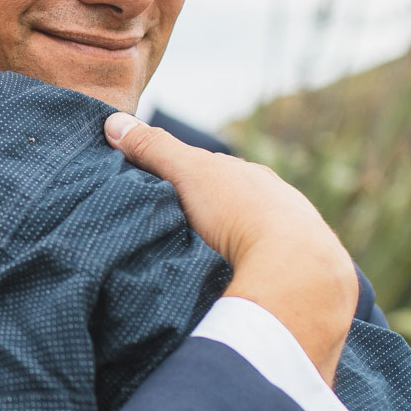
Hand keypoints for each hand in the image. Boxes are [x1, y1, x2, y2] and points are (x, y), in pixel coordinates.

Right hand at [105, 113, 355, 380]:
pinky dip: (245, 275)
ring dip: (227, 251)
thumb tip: (114, 122)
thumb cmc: (239, 212)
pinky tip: (229, 288)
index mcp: (254, 178)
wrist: (296, 270)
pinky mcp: (294, 279)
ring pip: (250, 241)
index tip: (155, 197)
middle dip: (207, 219)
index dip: (182, 182)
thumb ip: (154, 150)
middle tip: (171, 237)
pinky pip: (263, 271)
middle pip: (232, 208)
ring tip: (196, 269)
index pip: (214, 174)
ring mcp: (291, 243)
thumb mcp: (188, 173)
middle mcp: (277, 204)